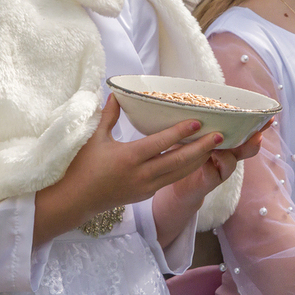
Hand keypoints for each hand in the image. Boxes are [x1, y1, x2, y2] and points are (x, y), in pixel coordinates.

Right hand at [33, 96, 220, 244]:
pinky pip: (171, 180)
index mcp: (128, 158)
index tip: (198, 121)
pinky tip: (196, 158)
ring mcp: (145, 187)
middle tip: (219, 135)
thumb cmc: (81, 167)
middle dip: (201, 148)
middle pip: (178, 161)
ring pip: (179, 173)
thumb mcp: (94, 138)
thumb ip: (108, 114)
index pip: (161, 144)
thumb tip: (115, 92)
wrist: (74, 201)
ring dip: (198, 159)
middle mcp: (141, 175)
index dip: (181, 132)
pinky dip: (185, 169)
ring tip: (214, 145)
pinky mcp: (146, 194)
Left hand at [153, 119, 271, 246]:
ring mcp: (219, 169)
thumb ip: (198, 121)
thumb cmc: (185, 154)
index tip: (269, 117)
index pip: (246, 131)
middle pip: (247, 148)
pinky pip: (214, 175)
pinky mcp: (209, 181)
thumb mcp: (192, 133)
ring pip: (232, 163)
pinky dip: (209, 166)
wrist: (177, 186)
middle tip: (256, 135)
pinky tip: (203, 160)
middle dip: (254, 141)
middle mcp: (227, 155)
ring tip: (217, 146)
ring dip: (227, 154)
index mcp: (227, 141)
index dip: (259, 125)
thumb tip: (194, 98)